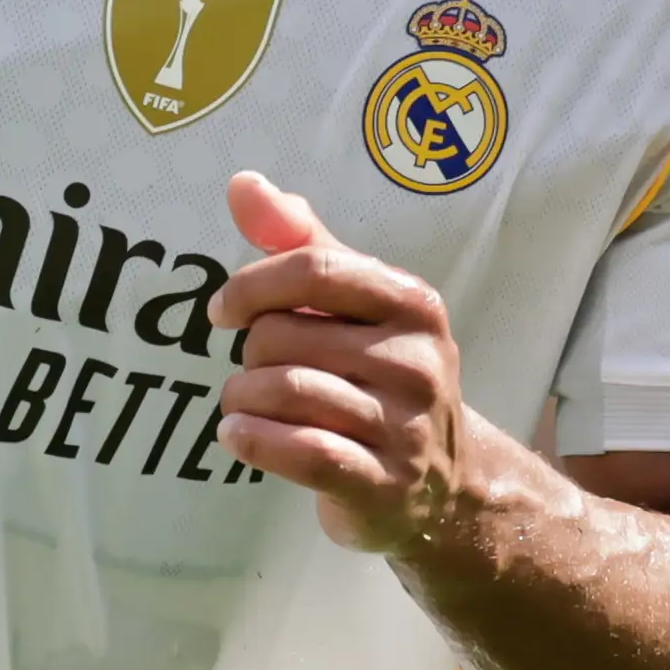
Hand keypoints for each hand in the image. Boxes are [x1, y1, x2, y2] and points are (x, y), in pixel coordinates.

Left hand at [210, 171, 472, 555]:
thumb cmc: (381, 375)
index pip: (313, 270)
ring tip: (243, 405)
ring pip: (284, 391)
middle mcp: (418, 361)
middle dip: (250, 353)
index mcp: (412, 303)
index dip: (251, 286)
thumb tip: (243, 184)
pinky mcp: (385, 484)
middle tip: (256, 370)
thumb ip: (299, 243)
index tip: (223, 310)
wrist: (445, 481)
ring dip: (242, 399)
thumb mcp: (353, 304)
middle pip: (284, 336)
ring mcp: (406, 427)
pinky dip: (253, 441)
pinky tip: (237, 436)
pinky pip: (301, 452)